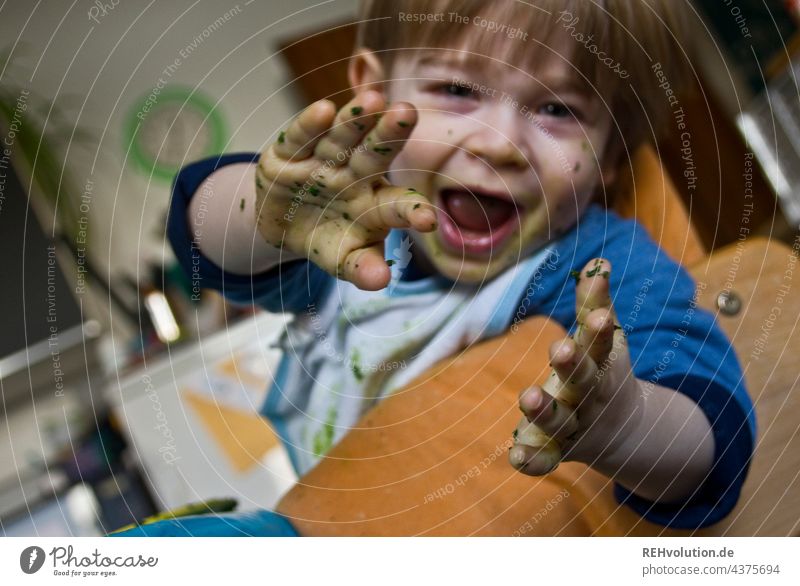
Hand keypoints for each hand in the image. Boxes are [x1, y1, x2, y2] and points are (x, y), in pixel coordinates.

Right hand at [254, 90, 436, 290]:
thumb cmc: (327, 239)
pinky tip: (323, 109)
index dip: (412, 210)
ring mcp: (323, 160)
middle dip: (390, 134)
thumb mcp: (343, 260)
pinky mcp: (289, 153)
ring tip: (372, 100)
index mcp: (376, 204)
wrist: (283, 224)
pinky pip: (301, 137)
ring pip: (341, 137)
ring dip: (354, 119)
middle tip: (408, 112)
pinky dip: (309, 125)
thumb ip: (361, 269)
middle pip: (374, 154)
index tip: (428, 220)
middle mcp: (355, 175)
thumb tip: (379, 281)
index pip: (397, 205)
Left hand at [509, 258, 644, 474]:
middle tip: (559, 350)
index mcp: (601, 366)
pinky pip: (547, 459)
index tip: (598, 317)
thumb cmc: (605, 372)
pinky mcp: (558, 450)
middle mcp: (589, 398)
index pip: (601, 346)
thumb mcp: (606, 340)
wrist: (624, 432)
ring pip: (560, 421)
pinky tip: (514, 457)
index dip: (598, 331)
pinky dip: (534, 461)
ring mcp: (574, 427)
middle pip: (582, 383)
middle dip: (572, 367)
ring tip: (528, 397)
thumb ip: (595, 304)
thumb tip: (597, 262)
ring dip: (545, 411)